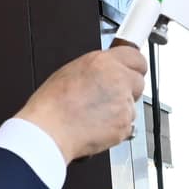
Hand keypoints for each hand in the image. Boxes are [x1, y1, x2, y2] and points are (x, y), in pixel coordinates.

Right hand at [18, 47, 147, 160]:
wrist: (49, 131)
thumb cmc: (52, 105)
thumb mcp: (71, 71)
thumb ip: (97, 68)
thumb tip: (106, 71)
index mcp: (103, 62)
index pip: (136, 57)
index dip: (134, 67)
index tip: (133, 72)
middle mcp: (117, 79)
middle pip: (139, 81)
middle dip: (129, 90)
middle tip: (111, 98)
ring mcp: (123, 102)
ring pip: (132, 105)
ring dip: (120, 110)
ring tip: (96, 115)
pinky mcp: (125, 123)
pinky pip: (127, 124)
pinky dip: (116, 127)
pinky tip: (97, 126)